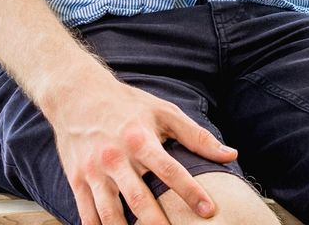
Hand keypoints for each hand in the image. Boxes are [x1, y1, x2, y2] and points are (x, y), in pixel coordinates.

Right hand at [46, 66, 235, 224]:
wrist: (78, 96)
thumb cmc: (128, 105)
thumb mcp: (164, 112)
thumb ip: (197, 136)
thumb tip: (231, 154)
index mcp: (140, 140)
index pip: (171, 171)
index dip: (191, 193)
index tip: (208, 211)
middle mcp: (116, 158)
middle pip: (139, 199)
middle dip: (157, 224)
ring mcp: (94, 172)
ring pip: (110, 213)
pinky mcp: (77, 180)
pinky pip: (87, 214)